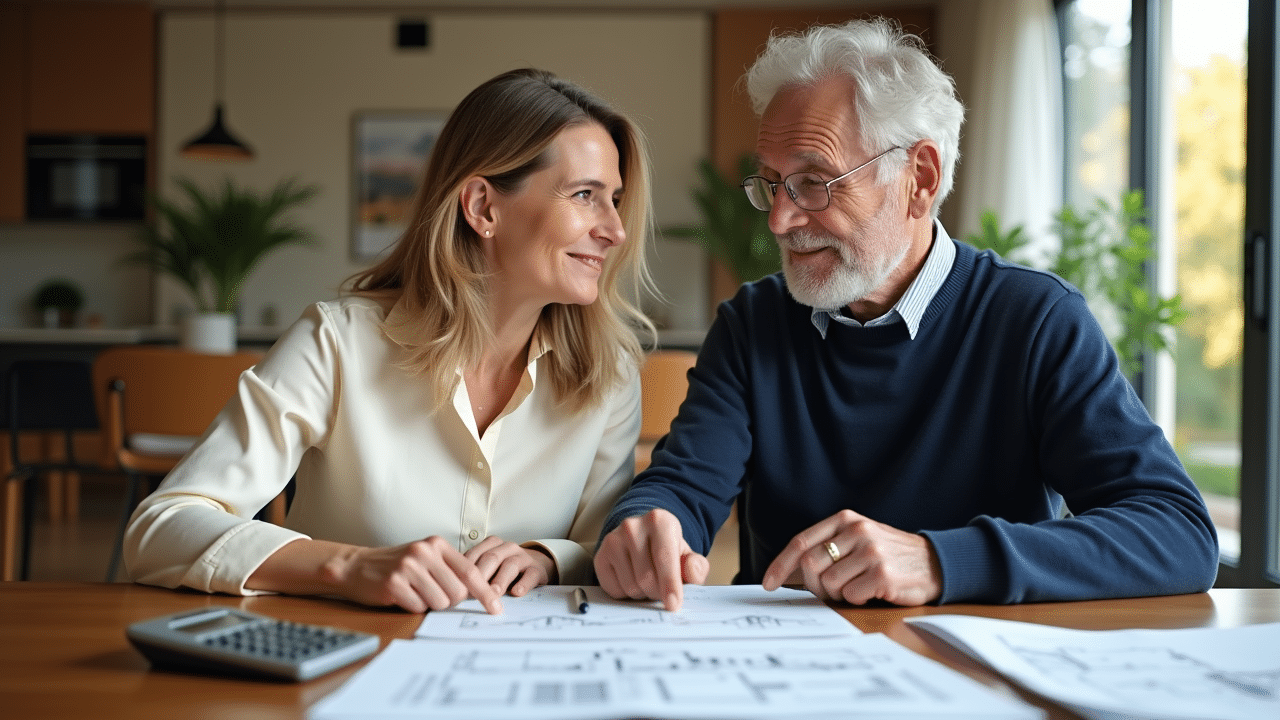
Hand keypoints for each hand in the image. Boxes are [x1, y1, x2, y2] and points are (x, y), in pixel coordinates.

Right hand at [323, 536, 503, 613]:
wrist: (355, 566)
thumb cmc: (396, 565)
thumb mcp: (425, 558)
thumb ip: (449, 569)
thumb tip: (480, 592)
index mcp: (436, 544)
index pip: (470, 571)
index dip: (485, 592)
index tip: (496, 607)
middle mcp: (424, 552)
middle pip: (457, 592)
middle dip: (449, 601)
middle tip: (431, 594)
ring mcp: (408, 567)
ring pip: (440, 602)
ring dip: (429, 604)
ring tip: (415, 592)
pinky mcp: (394, 584)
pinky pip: (418, 607)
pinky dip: (413, 607)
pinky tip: (402, 596)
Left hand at [464, 536, 553, 596]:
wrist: (535, 564)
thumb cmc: (504, 568)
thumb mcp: (488, 566)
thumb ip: (473, 573)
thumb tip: (454, 590)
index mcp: (491, 544)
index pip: (475, 554)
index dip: (465, 571)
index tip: (457, 587)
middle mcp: (507, 548)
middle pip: (491, 558)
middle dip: (481, 575)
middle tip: (472, 592)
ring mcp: (523, 557)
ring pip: (510, 565)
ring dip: (500, 579)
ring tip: (493, 593)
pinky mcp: (537, 569)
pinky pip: (531, 575)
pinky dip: (524, 584)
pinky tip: (516, 592)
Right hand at [594, 508, 708, 610]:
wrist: (644, 540)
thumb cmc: (668, 552)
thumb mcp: (687, 557)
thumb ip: (696, 567)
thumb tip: (691, 571)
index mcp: (660, 521)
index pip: (664, 558)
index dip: (670, 585)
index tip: (674, 604)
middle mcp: (633, 526)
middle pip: (646, 577)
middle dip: (658, 593)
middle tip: (663, 590)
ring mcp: (613, 540)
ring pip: (630, 585)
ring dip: (643, 594)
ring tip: (648, 582)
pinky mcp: (600, 556)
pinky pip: (613, 589)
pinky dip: (626, 594)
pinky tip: (632, 580)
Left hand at [762, 509, 940, 605]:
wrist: (935, 562)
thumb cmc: (890, 554)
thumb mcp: (859, 538)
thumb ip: (828, 547)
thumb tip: (789, 572)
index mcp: (846, 519)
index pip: (801, 542)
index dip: (780, 565)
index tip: (768, 584)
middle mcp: (857, 531)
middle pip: (811, 566)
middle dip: (813, 586)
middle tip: (830, 591)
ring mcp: (870, 551)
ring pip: (829, 584)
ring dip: (838, 594)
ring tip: (858, 587)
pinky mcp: (882, 573)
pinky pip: (851, 596)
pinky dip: (857, 599)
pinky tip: (872, 591)